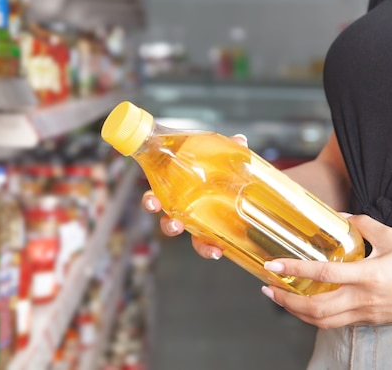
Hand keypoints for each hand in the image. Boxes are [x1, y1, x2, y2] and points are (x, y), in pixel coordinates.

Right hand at [141, 133, 248, 260]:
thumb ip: (228, 148)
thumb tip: (240, 140)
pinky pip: (206, 244)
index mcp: (178, 188)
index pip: (159, 195)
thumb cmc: (218, 169)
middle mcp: (183, 208)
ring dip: (198, 245)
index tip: (152, 204)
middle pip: (169, 220)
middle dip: (168, 225)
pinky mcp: (210, 232)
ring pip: (195, 238)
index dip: (151, 201)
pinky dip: (210, 250)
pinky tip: (219, 251)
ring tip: (208, 248)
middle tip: (175, 225)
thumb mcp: (222, 157)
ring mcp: (197, 222)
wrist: (235, 182)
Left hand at [261, 214, 391, 328]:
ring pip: (322, 322)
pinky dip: (316, 317)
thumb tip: (341, 215)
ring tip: (281, 299)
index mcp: (368, 276)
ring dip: (297, 312)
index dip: (293, 269)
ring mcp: (366, 313)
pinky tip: (307, 305)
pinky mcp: (370, 320)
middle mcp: (363, 299)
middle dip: (286, 300)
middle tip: (268, 288)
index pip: (322, 275)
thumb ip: (364, 224)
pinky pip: (336, 323)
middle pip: (315, 309)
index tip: (272, 264)